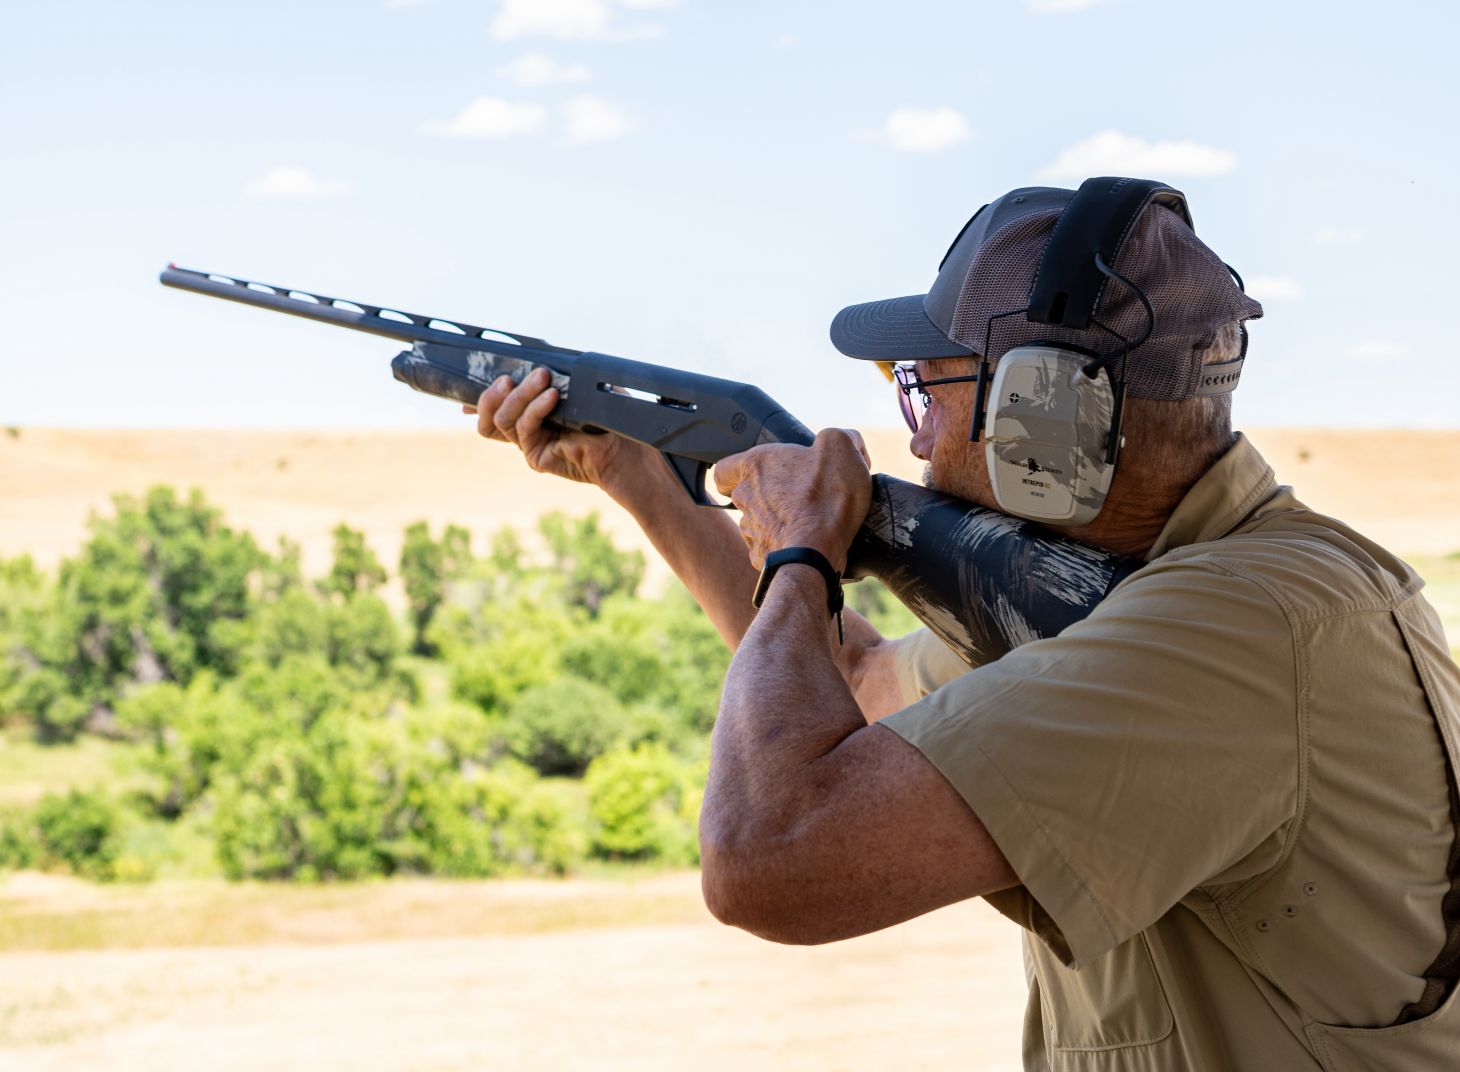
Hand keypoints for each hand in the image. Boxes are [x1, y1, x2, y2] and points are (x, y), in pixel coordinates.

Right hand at [464, 369, 650, 487]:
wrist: (624, 447)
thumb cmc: (606, 415)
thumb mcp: (575, 386)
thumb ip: (549, 376)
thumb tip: (530, 364)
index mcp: (530, 413)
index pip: (495, 405)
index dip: (480, 396)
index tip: (483, 376)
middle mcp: (525, 430)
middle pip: (488, 415)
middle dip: (492, 392)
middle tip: (510, 376)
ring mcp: (528, 444)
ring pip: (502, 419)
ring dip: (520, 394)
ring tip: (542, 378)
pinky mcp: (535, 456)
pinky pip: (524, 428)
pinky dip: (535, 408)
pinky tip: (551, 396)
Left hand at [713, 428, 871, 571]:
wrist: (818, 550)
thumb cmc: (826, 496)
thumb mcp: (840, 446)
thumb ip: (838, 436)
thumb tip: (848, 443)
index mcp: (756, 465)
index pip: (725, 468)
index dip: (736, 471)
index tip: (753, 475)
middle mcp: (745, 496)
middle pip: (746, 495)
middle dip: (768, 496)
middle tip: (800, 497)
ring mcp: (750, 529)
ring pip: (757, 522)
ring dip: (776, 521)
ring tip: (807, 522)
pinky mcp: (759, 556)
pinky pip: (768, 548)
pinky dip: (783, 545)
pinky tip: (805, 544)